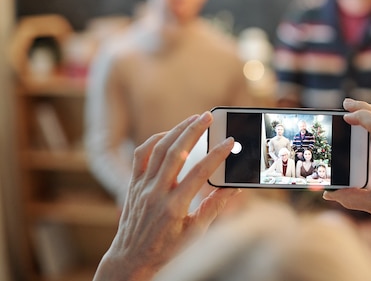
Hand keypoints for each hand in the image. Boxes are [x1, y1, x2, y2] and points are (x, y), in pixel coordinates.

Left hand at [94, 112, 239, 280]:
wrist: (131, 259)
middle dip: (194, 130)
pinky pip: (141, 154)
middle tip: (209, 116)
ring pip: (158, 148)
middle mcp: (156, 193)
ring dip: (177, 129)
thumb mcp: (195, 233)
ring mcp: (142, 186)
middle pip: (176, 152)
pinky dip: (155, 139)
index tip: (230, 142)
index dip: (217, 155)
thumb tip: (234, 188)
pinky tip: (170, 133)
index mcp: (174, 207)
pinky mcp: (133, 183)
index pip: (200, 173)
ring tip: (194, 119)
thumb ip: (214, 207)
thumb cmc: (166, 250)